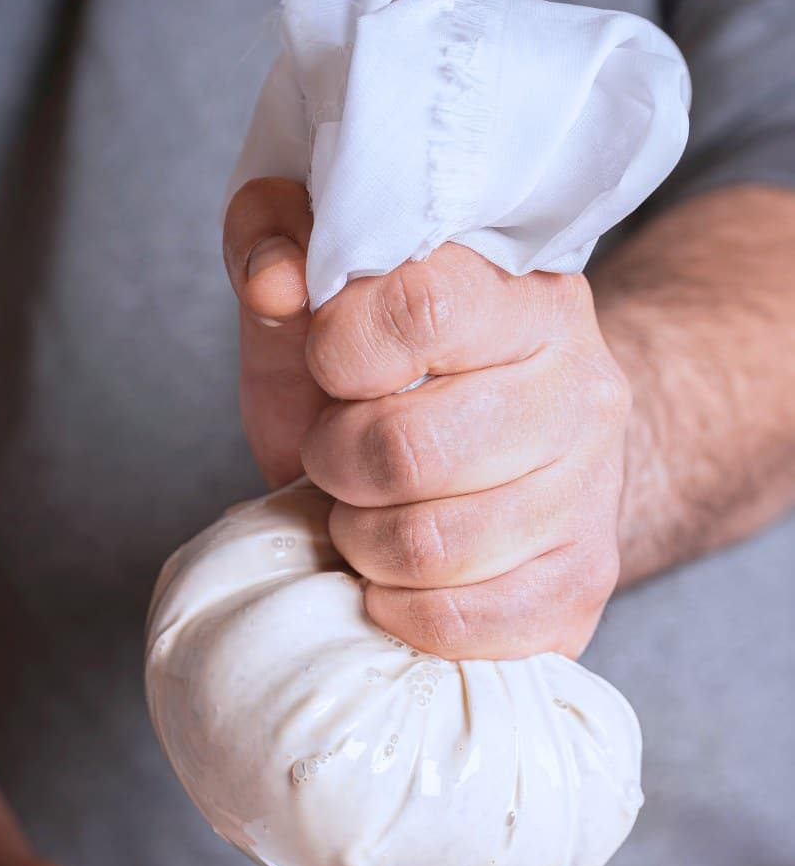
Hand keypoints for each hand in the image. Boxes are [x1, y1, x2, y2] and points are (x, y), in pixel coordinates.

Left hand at [224, 177, 630, 658]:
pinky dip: (400, 611)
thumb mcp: (324, 298)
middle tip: (336, 454)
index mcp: (522, 296)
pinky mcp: (582, 585)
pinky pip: (465, 624)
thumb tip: (273, 277)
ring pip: (431, 546)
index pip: (424, 307)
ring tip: (366, 514)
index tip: (327, 364)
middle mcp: (580, 389)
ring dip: (361, 540)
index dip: (339, 348)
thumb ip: (277, 242)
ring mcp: (591, 495)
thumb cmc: (396, 379)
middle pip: (411, 448)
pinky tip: (395, 580)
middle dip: (336, 460)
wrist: (511, 457)